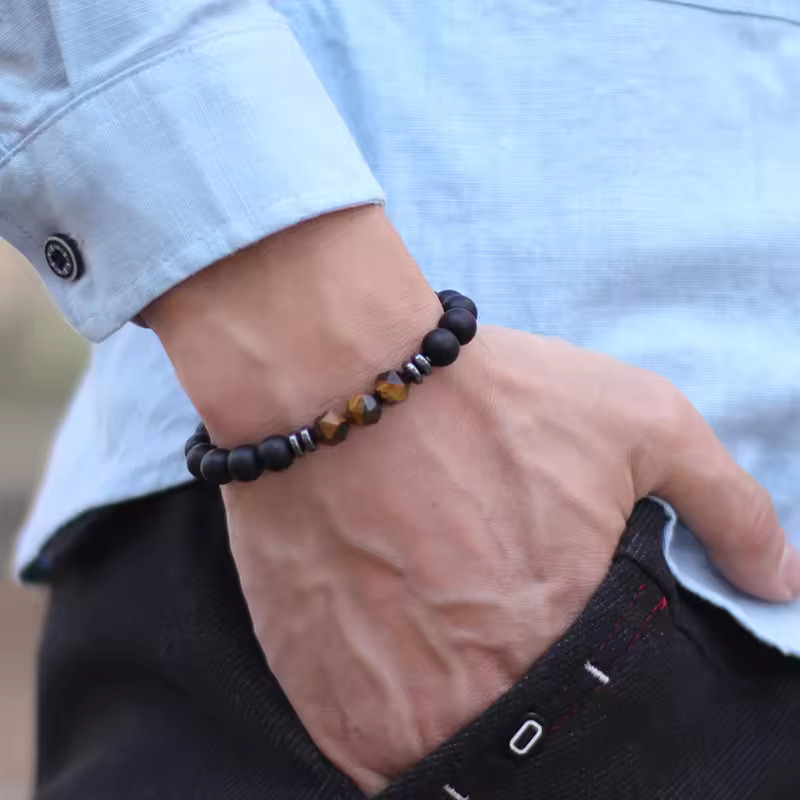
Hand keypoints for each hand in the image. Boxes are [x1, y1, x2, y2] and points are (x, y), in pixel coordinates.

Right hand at [145, 207, 799, 793]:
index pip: (603, 722)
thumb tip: (782, 583)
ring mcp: (392, 711)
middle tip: (481, 627)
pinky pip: (367, 758)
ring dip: (444, 710)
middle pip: (518, 741)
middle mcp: (481, 697)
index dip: (579, 682)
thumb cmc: (488, 397)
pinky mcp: (323, 701)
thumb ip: (728, 506)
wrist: (338, 381)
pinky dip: (383, 719)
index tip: (549, 642)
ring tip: (429, 633)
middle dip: (511, 693)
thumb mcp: (638, 420)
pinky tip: (382, 646)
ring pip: (439, 757)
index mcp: (568, 642)